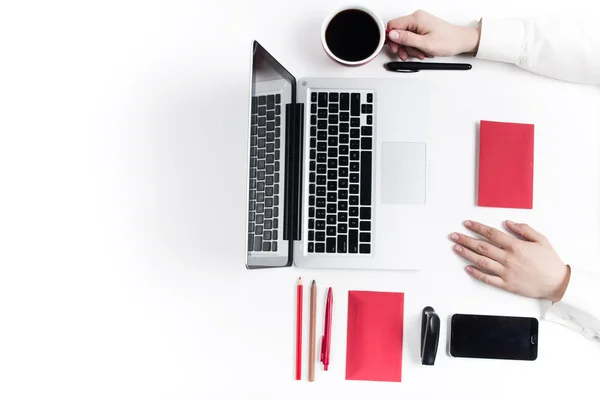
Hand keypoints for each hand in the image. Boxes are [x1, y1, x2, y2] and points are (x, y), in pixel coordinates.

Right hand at [386, 10, 479, 59]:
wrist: (461, 41)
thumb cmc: (448, 41)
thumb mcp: (425, 43)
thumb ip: (406, 39)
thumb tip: (392, 35)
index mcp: (416, 19)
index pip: (393, 25)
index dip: (391, 39)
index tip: (395, 48)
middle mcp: (417, 18)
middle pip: (398, 32)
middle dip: (401, 46)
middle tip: (406, 55)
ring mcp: (419, 22)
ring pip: (404, 37)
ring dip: (409, 48)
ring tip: (419, 54)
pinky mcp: (422, 27)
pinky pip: (411, 37)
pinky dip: (414, 46)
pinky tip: (421, 51)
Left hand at [450, 220, 570, 302]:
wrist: (558, 283)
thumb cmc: (550, 261)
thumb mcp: (541, 240)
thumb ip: (524, 229)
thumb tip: (508, 223)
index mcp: (516, 246)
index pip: (492, 234)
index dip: (477, 228)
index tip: (467, 224)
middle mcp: (509, 258)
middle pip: (482, 247)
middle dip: (466, 240)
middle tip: (454, 235)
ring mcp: (506, 272)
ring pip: (482, 261)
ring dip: (467, 254)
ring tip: (456, 248)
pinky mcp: (506, 284)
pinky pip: (488, 279)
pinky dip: (476, 273)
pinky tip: (467, 268)